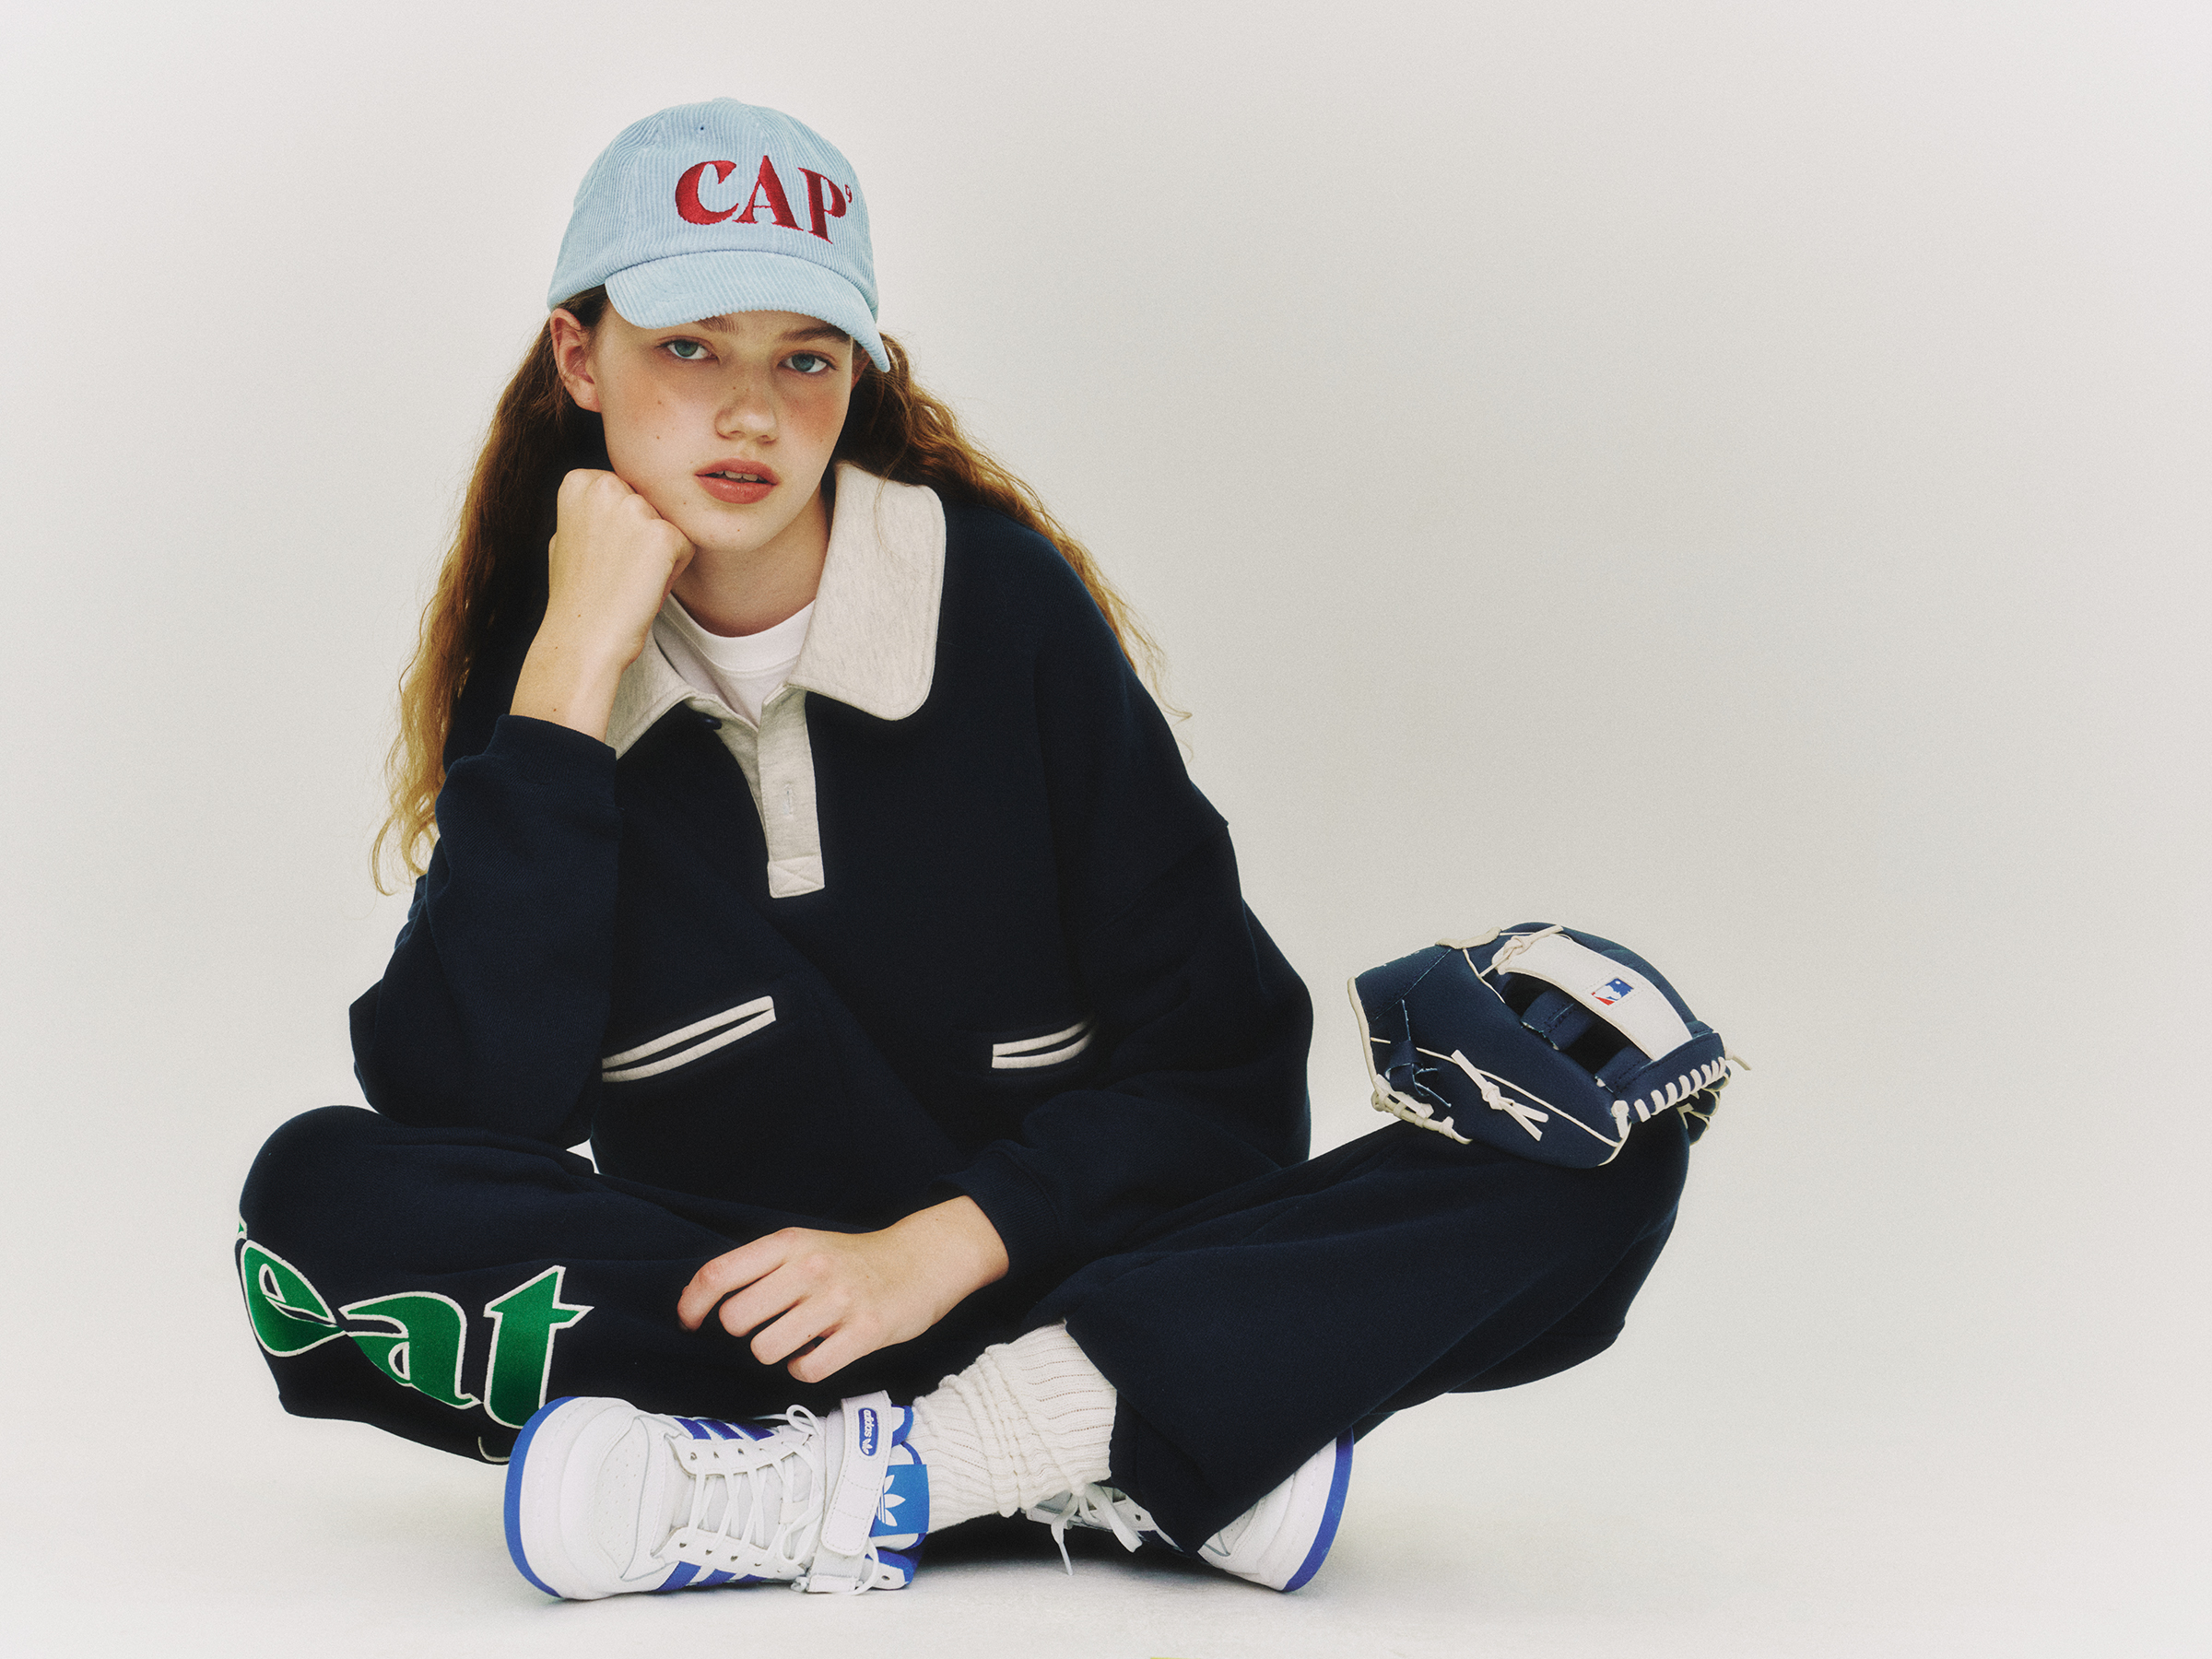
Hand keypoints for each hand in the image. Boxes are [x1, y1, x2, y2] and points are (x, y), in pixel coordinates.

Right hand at [510, 469, 693, 738]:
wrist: (583, 635)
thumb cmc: (576, 594)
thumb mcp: (567, 534)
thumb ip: (591, 507)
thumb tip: (609, 490)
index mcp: (581, 480)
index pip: (627, 492)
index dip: (619, 529)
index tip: (599, 554)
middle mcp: (607, 485)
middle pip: (650, 506)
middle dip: (642, 538)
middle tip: (615, 570)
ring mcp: (636, 508)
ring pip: (670, 526)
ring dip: (658, 555)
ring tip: (628, 579)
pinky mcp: (664, 535)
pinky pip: (686, 547)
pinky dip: (672, 572)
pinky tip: (643, 586)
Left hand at [677, 1197, 1009, 1384]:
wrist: (920, 1261)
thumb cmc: (852, 1260)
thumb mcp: (804, 1245)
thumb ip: (759, 1267)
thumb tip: (703, 1302)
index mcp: (790, 1243)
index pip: (719, 1274)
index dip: (693, 1303)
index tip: (690, 1322)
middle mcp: (811, 1268)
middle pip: (736, 1318)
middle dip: (745, 1330)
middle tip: (769, 1325)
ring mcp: (839, 1300)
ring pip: (766, 1349)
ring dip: (776, 1352)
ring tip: (798, 1338)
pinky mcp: (865, 1331)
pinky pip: (807, 1369)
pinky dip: (805, 1368)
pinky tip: (818, 1353)